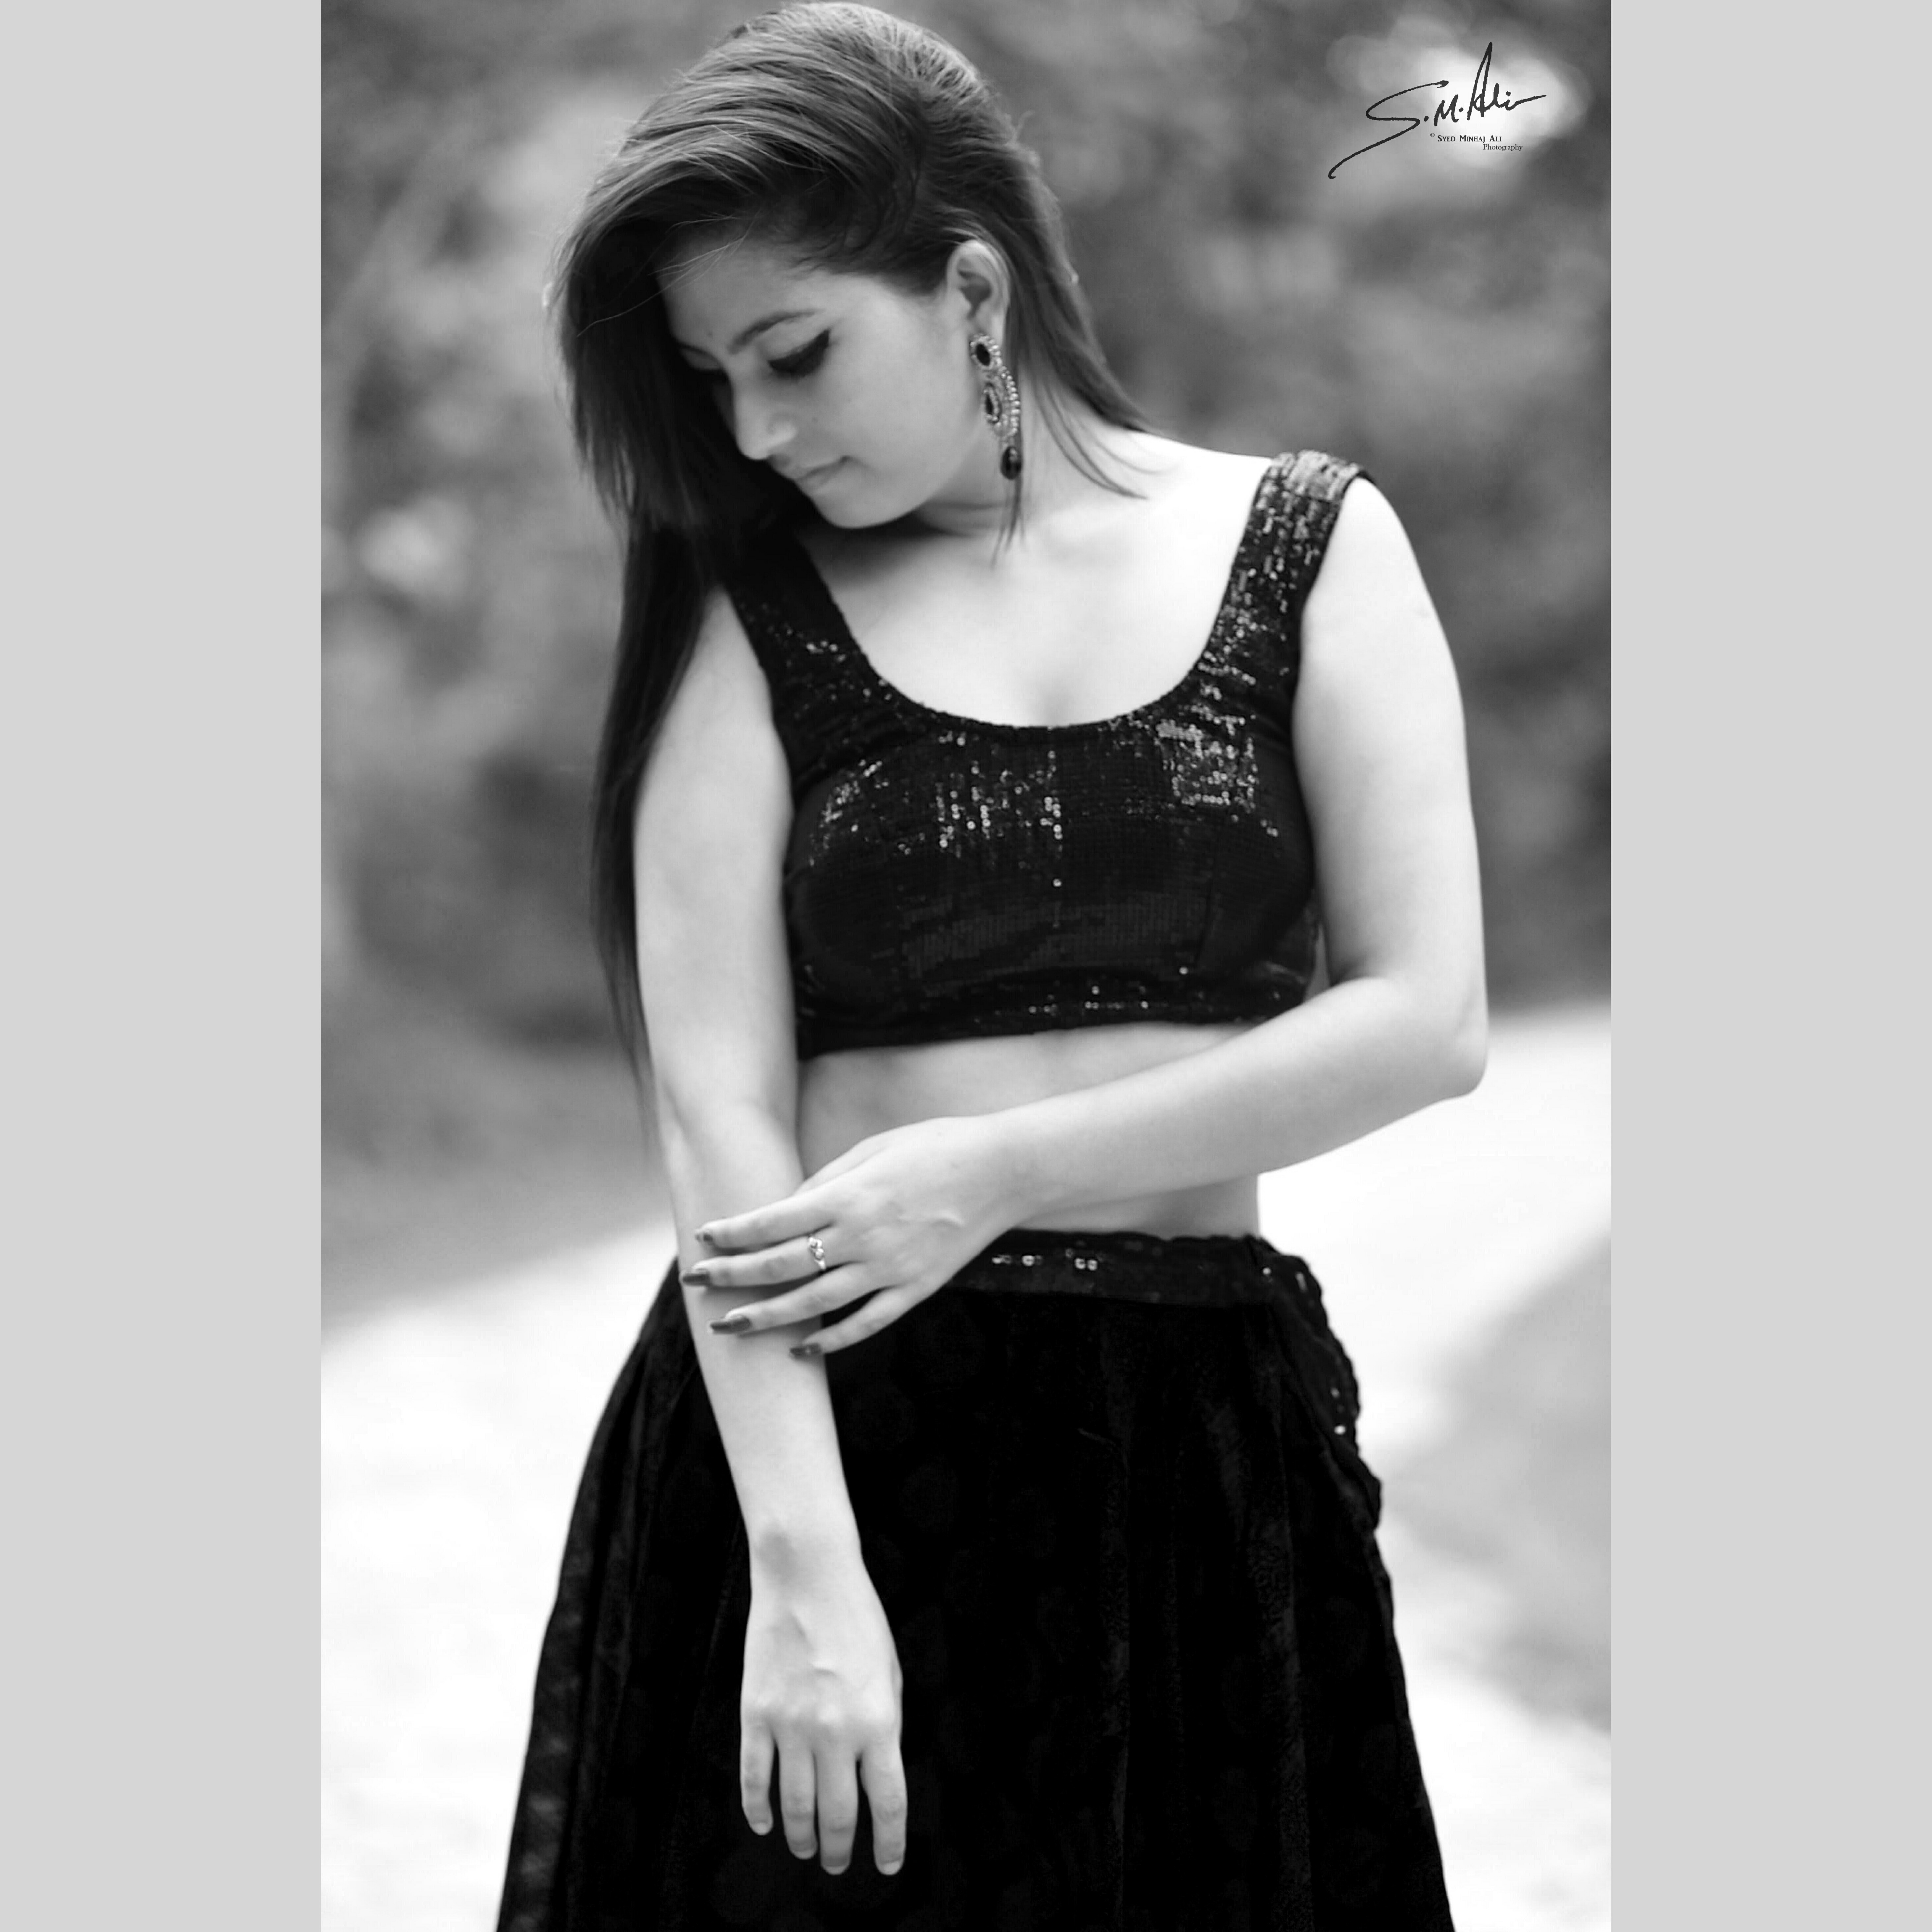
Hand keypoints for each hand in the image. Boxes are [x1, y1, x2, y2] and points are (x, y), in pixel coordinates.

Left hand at [688, 1115, 1024, 1354]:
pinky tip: (800, 1348)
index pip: (773, 1221)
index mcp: (848, 1196)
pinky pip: (864, 1323)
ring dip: (766, 1317)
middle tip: (695, 1284)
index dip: (732, 1232)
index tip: (702, 1236)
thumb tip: (787, 1207)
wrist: (1003, 1170)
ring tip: (729, 1326)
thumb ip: (827, 1180)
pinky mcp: (915, 1289)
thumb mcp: (873, 1149)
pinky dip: (830, 1341)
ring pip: (814, 1304)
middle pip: (781, 1266)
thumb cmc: (935, 1147)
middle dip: (732, 1277)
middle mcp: (862, 1237)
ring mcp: (889, 1269)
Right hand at [742, 1542, 906, 1875]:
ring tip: (806, 1849)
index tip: (887, 1864)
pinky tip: (765, 1825)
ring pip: (795, 1806)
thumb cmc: (857, 1621)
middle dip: (839, 1849)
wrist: (808, 1576)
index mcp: (878, 1721)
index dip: (889, 1843)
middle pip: (838, 1815)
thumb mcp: (889, 1674)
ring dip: (802, 1837)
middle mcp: (835, 1731)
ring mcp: (791, 1725)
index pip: (888, 1803)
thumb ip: (884, 1728)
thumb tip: (872, 1778)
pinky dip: (758, 1810)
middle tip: (837, 1864)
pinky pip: (754, 1778)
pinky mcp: (755, 1713)